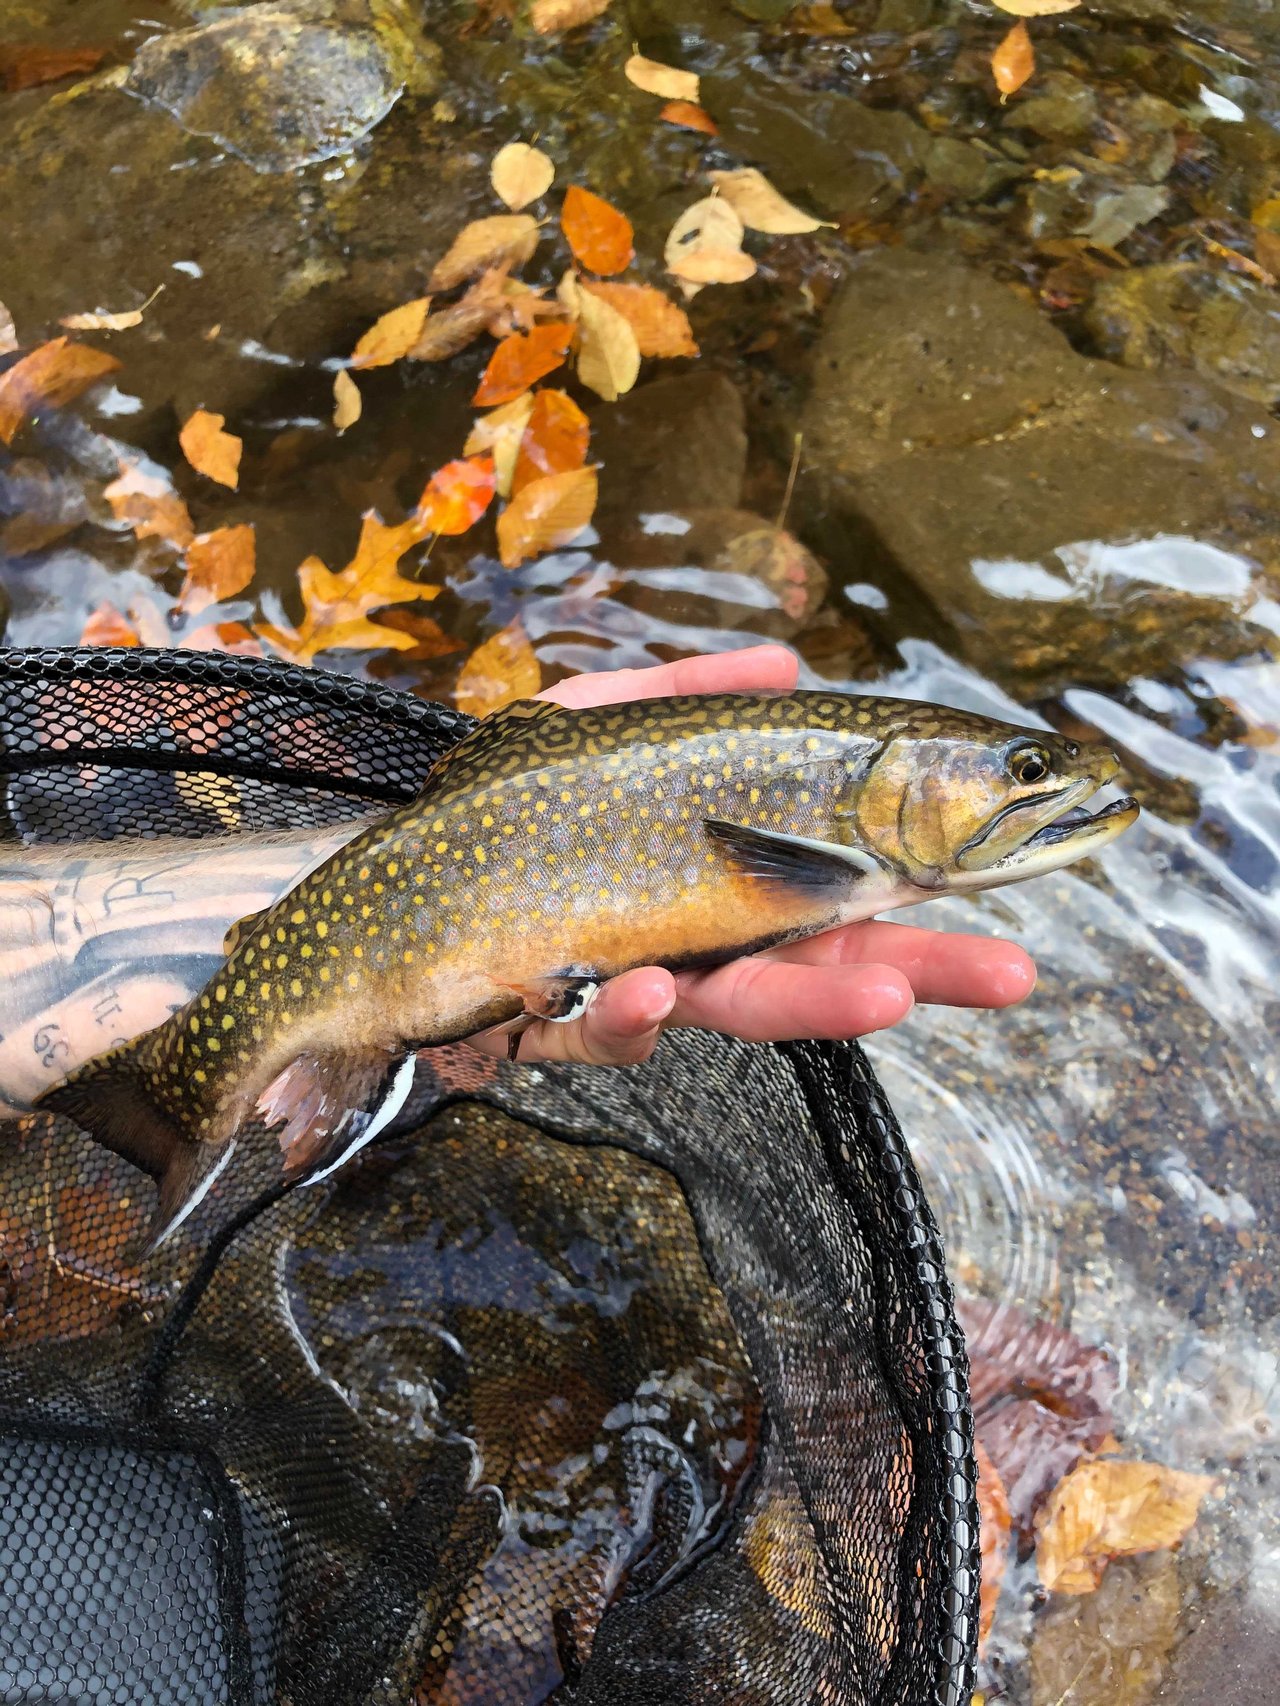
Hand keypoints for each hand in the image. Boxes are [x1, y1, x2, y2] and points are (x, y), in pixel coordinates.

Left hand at [469, 645, 1036, 1066]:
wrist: (381, 890)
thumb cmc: (498, 808)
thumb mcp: (589, 723)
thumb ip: (685, 692)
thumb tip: (788, 659)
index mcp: (721, 875)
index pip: (835, 882)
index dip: (912, 883)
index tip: (999, 871)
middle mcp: (694, 939)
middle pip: (820, 956)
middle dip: (915, 965)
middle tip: (1008, 972)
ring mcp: (632, 984)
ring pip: (737, 1006)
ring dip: (814, 1002)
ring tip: (890, 995)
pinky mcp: (554, 1024)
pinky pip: (599, 1028)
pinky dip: (623, 1014)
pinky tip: (642, 990)